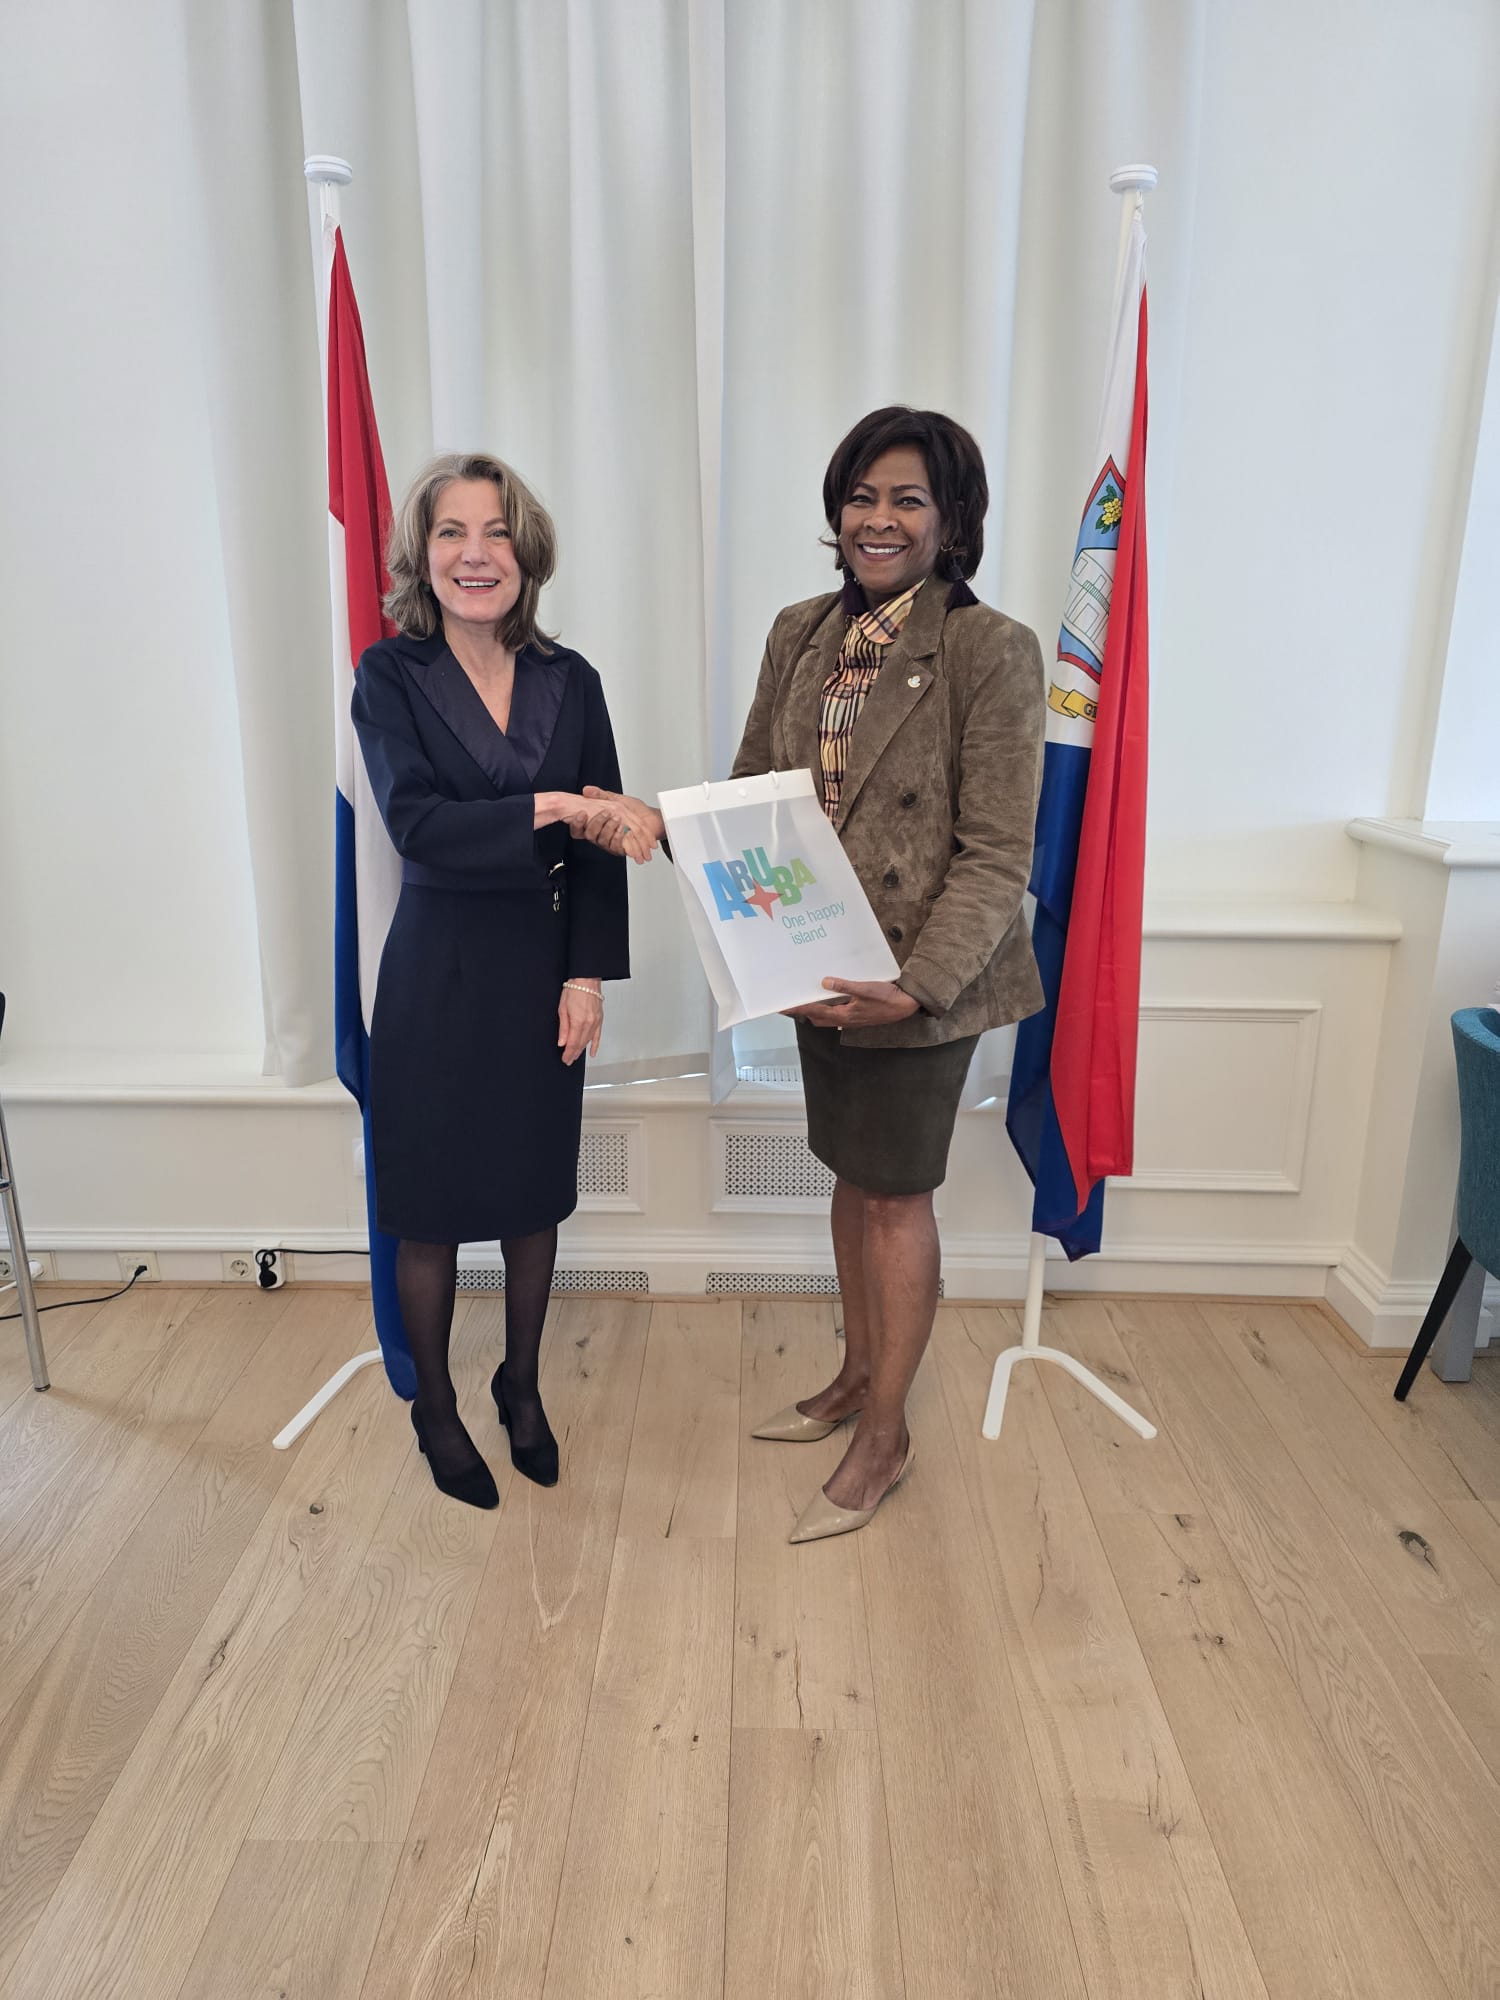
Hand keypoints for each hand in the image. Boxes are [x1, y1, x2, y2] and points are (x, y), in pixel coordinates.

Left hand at [558, 979, 602, 1063]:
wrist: (587, 979)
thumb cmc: (574, 989)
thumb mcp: (563, 1009)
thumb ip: (563, 1028)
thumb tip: (562, 1042)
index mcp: (578, 1021)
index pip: (572, 1043)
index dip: (568, 1053)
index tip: (564, 1059)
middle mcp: (589, 1024)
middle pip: (580, 1044)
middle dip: (573, 1054)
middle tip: (568, 1060)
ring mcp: (596, 1022)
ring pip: (588, 1041)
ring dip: (581, 1050)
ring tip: (575, 1057)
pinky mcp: (600, 1019)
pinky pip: (598, 1036)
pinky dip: (595, 1045)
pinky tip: (592, 1052)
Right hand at [579, 786, 664, 864]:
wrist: (651, 820)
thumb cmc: (634, 811)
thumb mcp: (617, 799)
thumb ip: (601, 795)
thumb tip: (586, 790)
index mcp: (595, 824)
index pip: (578, 828)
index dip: (576, 823)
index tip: (582, 813)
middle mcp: (599, 836)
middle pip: (589, 834)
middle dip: (597, 822)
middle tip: (606, 812)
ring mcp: (609, 843)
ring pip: (602, 840)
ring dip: (609, 829)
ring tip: (617, 819)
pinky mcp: (620, 849)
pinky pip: (615, 846)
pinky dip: (619, 837)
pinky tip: (623, 830)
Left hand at [787, 978, 920, 1030]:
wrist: (905, 1006)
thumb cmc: (887, 999)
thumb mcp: (865, 989)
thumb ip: (845, 986)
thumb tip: (825, 983)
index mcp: (844, 1014)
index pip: (814, 1011)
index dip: (798, 1008)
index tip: (784, 1006)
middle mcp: (845, 1020)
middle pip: (817, 1018)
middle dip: (803, 1012)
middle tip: (791, 1004)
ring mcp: (851, 1019)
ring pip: (826, 1017)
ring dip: (814, 1011)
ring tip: (805, 1001)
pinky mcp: (857, 1015)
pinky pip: (836, 1014)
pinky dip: (827, 1008)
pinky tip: (829, 999)